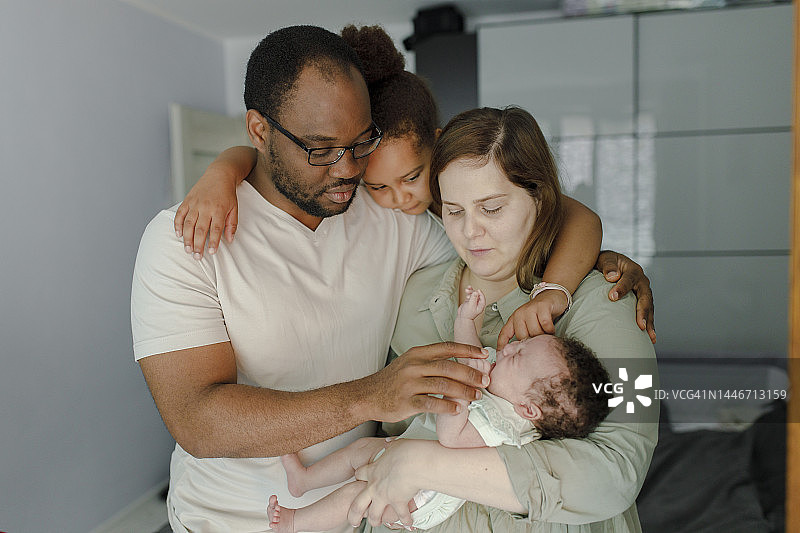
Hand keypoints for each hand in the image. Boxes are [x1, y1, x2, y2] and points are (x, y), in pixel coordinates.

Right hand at [174, 172, 238, 259]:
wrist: (219, 175)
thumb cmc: (228, 194)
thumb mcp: (234, 209)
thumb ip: (232, 225)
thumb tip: (229, 240)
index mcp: (219, 210)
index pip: (216, 229)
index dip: (213, 242)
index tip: (211, 252)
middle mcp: (206, 207)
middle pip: (200, 229)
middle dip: (198, 244)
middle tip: (196, 256)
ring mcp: (195, 204)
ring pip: (188, 224)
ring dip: (187, 238)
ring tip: (187, 249)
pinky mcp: (187, 200)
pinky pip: (180, 214)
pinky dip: (177, 224)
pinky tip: (178, 234)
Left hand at [348, 439, 427, 527]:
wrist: (414, 462)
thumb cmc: (406, 451)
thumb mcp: (394, 445)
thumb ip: (390, 446)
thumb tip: (389, 443)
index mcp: (373, 470)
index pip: (359, 474)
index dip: (358, 477)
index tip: (359, 479)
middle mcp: (375, 486)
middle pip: (358, 504)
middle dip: (354, 514)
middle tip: (354, 520)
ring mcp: (384, 496)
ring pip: (374, 514)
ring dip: (375, 520)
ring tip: (376, 523)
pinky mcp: (397, 503)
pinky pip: (401, 515)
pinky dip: (405, 520)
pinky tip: (407, 522)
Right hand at [362, 343, 488, 422]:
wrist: (367, 396)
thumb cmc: (391, 381)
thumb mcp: (409, 363)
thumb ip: (431, 362)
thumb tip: (458, 363)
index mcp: (417, 354)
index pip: (447, 347)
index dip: (467, 350)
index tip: (484, 354)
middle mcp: (413, 366)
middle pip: (449, 367)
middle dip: (471, 373)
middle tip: (485, 380)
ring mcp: (409, 384)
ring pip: (443, 385)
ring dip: (464, 391)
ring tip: (477, 396)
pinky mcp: (406, 402)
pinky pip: (431, 403)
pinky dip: (447, 406)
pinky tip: (458, 409)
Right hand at [457, 286, 484, 319]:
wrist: (462, 318)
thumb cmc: (468, 314)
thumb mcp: (471, 306)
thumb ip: (473, 298)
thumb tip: (476, 292)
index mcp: (481, 305)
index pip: (482, 297)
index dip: (480, 293)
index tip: (477, 290)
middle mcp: (478, 303)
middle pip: (477, 295)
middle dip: (472, 292)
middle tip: (468, 291)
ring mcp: (473, 302)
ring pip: (473, 294)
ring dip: (470, 291)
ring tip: (466, 290)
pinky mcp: (469, 301)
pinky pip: (470, 295)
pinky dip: (468, 292)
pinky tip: (467, 289)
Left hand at [497, 290, 566, 348]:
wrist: (551, 296)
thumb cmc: (539, 313)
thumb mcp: (527, 323)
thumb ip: (523, 334)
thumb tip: (519, 350)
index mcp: (514, 319)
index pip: (504, 333)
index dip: (501, 344)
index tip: (502, 354)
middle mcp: (520, 314)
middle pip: (523, 336)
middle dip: (532, 341)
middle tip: (539, 340)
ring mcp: (530, 309)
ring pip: (535, 331)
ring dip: (543, 336)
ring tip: (546, 333)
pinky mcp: (542, 307)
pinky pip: (545, 325)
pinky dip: (550, 330)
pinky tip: (551, 329)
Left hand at [595, 250, 655, 342]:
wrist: (610, 264)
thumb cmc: (606, 262)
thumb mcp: (605, 259)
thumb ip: (608, 265)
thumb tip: (612, 277)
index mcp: (633, 270)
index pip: (629, 279)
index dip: (622, 288)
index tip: (612, 297)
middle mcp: (642, 282)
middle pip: (645, 297)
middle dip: (643, 312)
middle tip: (640, 325)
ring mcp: (643, 292)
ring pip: (649, 307)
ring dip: (649, 322)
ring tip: (650, 336)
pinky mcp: (641, 301)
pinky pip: (647, 313)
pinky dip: (648, 324)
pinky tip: (649, 337)